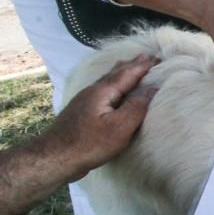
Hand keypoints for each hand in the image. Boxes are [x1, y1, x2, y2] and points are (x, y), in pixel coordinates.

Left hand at [40, 54, 158, 179]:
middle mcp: (92, 91)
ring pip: (107, 80)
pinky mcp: (81, 111)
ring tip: (130, 66)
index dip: (142, 66)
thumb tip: (152, 89)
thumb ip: (137, 107)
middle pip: (115, 73)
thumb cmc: (90, 144)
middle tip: (146, 57)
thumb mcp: (120, 127)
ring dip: (121, 72)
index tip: (157, 57)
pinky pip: (102, 89)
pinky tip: (112, 89)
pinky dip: (113, 83)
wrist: (54, 157)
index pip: (127, 74)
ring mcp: (84, 100)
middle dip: (132, 65)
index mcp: (103, 91)